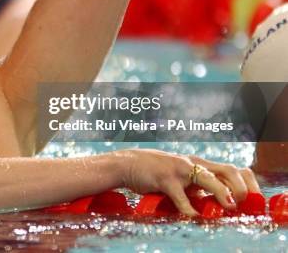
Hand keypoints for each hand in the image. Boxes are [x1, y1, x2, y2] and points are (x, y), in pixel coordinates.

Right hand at [116, 149, 259, 215]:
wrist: (128, 164)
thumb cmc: (155, 173)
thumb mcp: (180, 177)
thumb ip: (197, 186)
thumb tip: (216, 203)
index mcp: (199, 164)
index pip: (231, 169)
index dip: (246, 183)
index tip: (251, 199)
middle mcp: (193, 164)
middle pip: (228, 169)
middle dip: (241, 187)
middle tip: (242, 203)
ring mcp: (180, 170)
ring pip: (208, 178)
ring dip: (223, 192)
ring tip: (229, 206)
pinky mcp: (165, 179)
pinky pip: (181, 196)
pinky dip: (189, 209)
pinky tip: (192, 216)